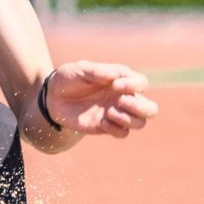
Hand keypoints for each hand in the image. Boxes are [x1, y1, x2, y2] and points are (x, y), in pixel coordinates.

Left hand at [41, 61, 157, 138]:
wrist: (52, 97)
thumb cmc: (68, 78)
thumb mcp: (80, 69)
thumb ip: (98, 72)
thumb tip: (116, 76)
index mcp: (121, 79)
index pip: (142, 83)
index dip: (134, 86)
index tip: (115, 86)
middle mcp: (123, 97)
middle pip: (151, 108)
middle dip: (141, 107)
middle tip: (120, 102)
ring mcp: (117, 113)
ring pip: (140, 123)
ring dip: (128, 119)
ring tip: (109, 112)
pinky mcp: (107, 127)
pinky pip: (123, 133)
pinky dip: (115, 129)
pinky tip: (101, 121)